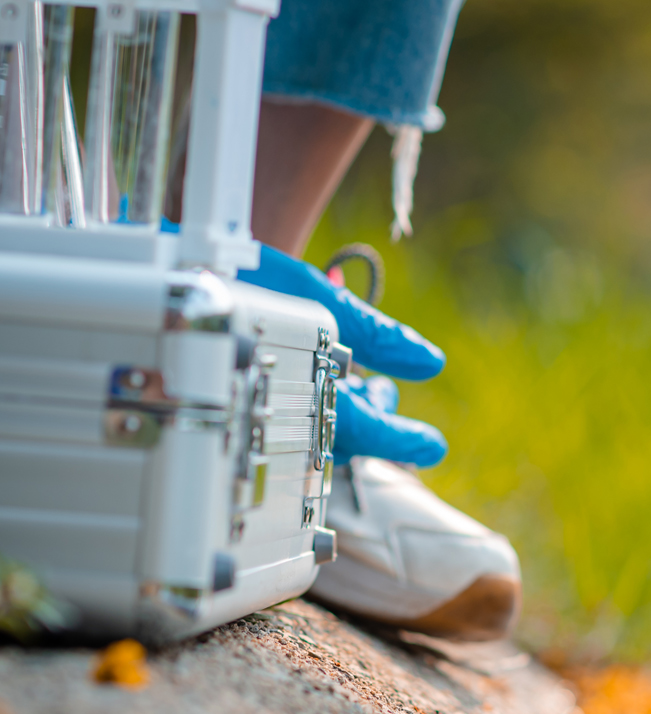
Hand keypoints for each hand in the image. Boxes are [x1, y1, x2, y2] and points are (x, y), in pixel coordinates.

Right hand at [239, 245, 448, 465]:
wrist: (155, 270)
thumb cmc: (231, 272)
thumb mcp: (308, 293)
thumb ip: (373, 332)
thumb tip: (429, 362)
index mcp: (282, 383)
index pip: (356, 427)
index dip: (398, 439)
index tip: (432, 444)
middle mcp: (260, 407)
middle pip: (332, 440)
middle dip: (372, 424)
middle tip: (387, 398)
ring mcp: (247, 410)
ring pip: (309, 436)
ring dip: (346, 417)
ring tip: (368, 390)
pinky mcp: (235, 403)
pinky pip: (286, 423)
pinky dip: (316, 409)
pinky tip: (328, 386)